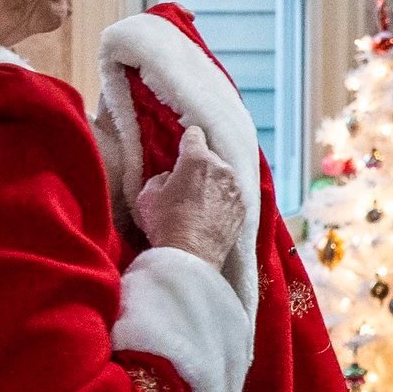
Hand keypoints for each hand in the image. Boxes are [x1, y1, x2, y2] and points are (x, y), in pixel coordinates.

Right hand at [135, 125, 246, 268]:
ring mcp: (236, 189)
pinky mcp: (243, 208)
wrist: (190, 257)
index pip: (195, 134)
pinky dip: (224, 201)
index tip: (182, 149)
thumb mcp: (148, 195)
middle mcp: (222, 169)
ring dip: (214, 183)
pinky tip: (212, 215)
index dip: (186, 141)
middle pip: (211, 157)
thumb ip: (161, 178)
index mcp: (197, 159)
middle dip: (200, 166)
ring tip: (200, 203)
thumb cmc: (165, 224)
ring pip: (224, 176)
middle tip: (187, 184)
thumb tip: (171, 177)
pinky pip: (232, 196)